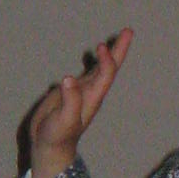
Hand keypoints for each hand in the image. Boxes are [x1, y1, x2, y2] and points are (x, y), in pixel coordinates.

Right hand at [22, 28, 130, 177]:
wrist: (50, 147)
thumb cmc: (57, 136)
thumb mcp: (63, 121)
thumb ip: (68, 102)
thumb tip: (69, 79)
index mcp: (92, 98)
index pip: (105, 75)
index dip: (106, 60)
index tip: (101, 46)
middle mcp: (91, 92)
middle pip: (110, 68)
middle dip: (119, 50)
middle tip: (128, 31)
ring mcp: (83, 91)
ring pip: (100, 68)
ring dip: (109, 54)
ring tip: (116, 38)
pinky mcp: (72, 92)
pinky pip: (87, 72)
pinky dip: (92, 61)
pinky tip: (92, 54)